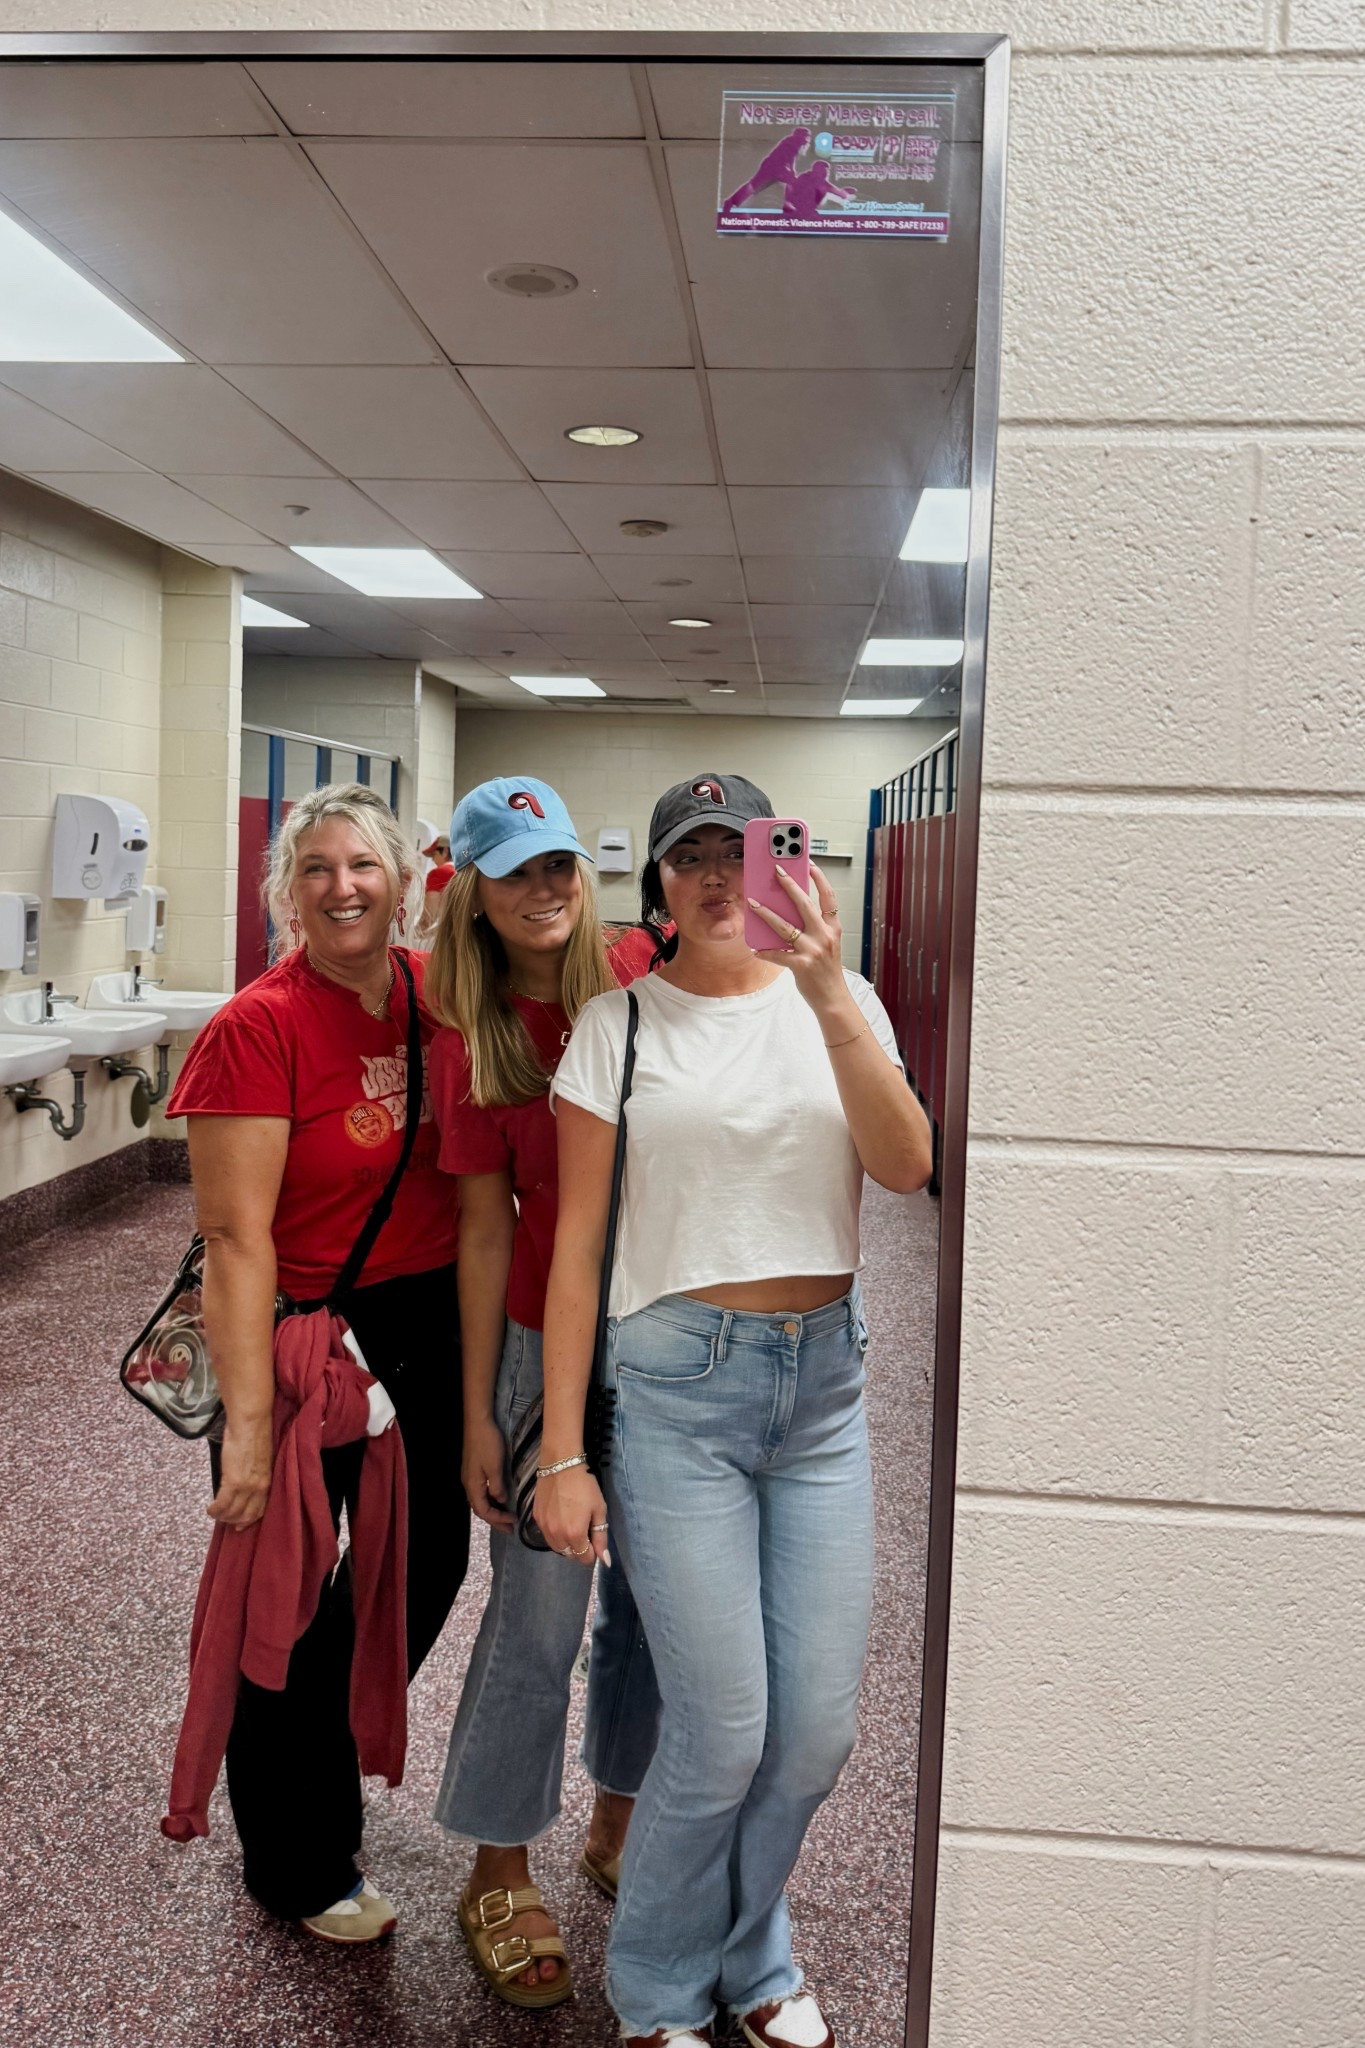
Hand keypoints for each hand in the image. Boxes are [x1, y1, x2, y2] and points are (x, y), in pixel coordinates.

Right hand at [209, 1412, 272, 1529]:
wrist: (251, 1423)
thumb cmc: (254, 1435)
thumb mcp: (260, 1460)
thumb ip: (255, 1474)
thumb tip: (243, 1482)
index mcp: (267, 1481)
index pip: (260, 1509)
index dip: (249, 1520)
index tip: (240, 1525)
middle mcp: (259, 1488)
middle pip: (246, 1515)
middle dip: (234, 1521)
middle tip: (224, 1521)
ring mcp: (247, 1486)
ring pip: (233, 1512)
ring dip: (221, 1516)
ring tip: (214, 1513)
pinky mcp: (233, 1481)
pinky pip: (222, 1504)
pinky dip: (214, 1510)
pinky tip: (209, 1509)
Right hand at [463, 1414, 514, 1531]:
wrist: (478, 1422)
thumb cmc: (487, 1443)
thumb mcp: (495, 1466)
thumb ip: (497, 1486)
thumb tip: (501, 1500)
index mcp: (472, 1485)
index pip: (483, 1511)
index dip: (498, 1519)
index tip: (513, 1523)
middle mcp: (468, 1484)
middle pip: (480, 1509)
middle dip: (495, 1520)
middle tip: (510, 1529)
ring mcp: (470, 1477)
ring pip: (480, 1501)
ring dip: (493, 1511)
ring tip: (506, 1518)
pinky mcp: (473, 1470)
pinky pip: (481, 1492)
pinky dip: (490, 1500)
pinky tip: (499, 1499)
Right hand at [533, 1465, 609, 1566]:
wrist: (561, 1464)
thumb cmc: (584, 1485)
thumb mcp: (599, 1510)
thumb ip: (600, 1537)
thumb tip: (605, 1561)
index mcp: (574, 1534)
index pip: (584, 1558)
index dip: (592, 1552)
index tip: (594, 1539)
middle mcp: (556, 1535)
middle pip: (570, 1555)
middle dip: (580, 1549)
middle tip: (585, 1530)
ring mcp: (544, 1527)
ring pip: (557, 1548)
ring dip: (567, 1544)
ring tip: (573, 1526)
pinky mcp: (536, 1518)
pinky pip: (547, 1535)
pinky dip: (555, 1534)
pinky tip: (561, 1519)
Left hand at [748, 861, 846, 1013]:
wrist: (833, 998)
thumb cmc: (827, 970)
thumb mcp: (828, 944)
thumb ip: (813, 928)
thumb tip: (788, 911)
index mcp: (833, 928)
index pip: (828, 896)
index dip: (819, 877)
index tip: (809, 863)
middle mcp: (824, 936)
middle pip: (805, 904)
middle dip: (789, 885)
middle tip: (776, 871)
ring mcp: (813, 950)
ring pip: (785, 926)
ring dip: (766, 913)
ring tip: (753, 903)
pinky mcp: (801, 965)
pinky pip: (777, 954)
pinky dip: (764, 952)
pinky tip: (755, 949)